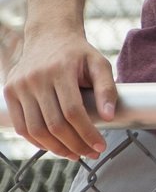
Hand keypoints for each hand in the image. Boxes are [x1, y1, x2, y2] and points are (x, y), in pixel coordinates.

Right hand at [3, 29, 116, 158]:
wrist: (48, 36)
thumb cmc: (78, 53)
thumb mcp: (99, 64)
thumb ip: (107, 88)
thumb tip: (110, 116)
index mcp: (61, 70)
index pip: (73, 111)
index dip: (87, 133)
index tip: (100, 146)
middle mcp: (36, 78)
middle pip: (54, 124)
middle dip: (74, 144)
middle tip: (90, 153)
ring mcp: (19, 86)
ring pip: (36, 129)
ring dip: (56, 148)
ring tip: (74, 154)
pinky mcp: (9, 92)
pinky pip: (21, 125)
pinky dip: (36, 141)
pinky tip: (53, 146)